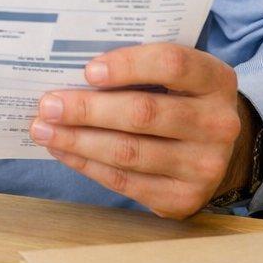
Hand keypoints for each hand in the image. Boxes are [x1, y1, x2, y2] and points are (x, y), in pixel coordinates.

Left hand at [29, 43, 249, 218]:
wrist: (216, 149)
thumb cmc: (180, 98)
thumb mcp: (175, 74)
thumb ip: (139, 66)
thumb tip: (71, 70)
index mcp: (216, 79)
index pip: (171, 64)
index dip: (127, 65)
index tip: (88, 71)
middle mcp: (218, 124)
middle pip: (143, 113)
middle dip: (88, 109)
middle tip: (48, 104)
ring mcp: (204, 166)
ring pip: (129, 152)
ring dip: (78, 141)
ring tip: (44, 129)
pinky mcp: (184, 198)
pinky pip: (125, 182)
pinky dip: (88, 164)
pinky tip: (64, 151)